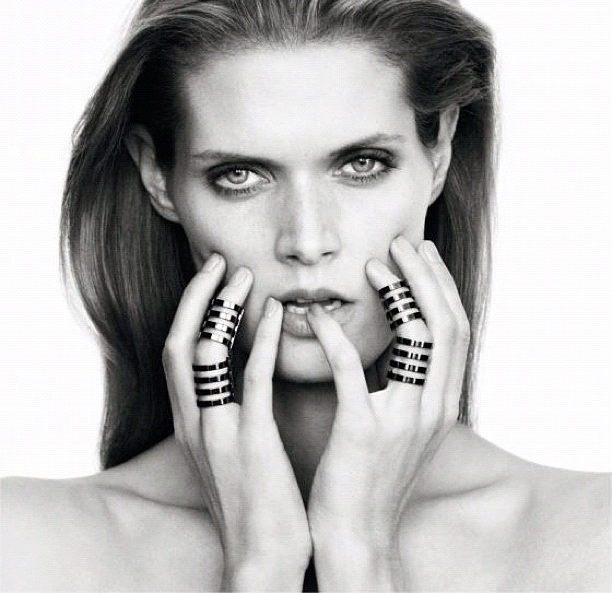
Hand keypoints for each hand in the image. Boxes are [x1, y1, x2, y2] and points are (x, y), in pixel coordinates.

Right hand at [162, 254, 310, 589]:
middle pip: (178, 343)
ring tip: (245, 276)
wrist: (261, 555)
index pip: (177, 352)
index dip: (190, 310)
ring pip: (205, 354)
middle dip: (196, 298)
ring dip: (224, 309)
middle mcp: (193, 421)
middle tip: (220, 262)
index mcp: (190, 422)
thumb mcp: (228, 450)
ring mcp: (218, 431)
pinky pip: (253, 380)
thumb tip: (243, 373)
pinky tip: (277, 314)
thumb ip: (228, 412)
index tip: (210, 278)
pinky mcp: (250, 442)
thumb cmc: (253, 500)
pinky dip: (262, 341)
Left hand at [306, 237, 469, 589]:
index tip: (422, 256)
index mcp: (443, 405)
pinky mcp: (364, 431)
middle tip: (405, 243)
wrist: (356, 535)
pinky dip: (336, 334)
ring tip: (374, 263)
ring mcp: (403, 421)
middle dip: (428, 277)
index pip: (457, 331)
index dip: (442, 287)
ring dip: (398, 292)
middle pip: (448, 325)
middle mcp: (434, 409)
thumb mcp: (404, 428)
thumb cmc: (372, 476)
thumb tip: (394, 340)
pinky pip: (353, 369)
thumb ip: (405, 385)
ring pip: (418, 337)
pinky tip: (318, 313)